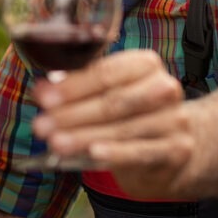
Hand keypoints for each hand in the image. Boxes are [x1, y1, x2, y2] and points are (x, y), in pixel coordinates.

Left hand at [30, 49, 197, 198]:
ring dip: (83, 136)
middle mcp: (164, 88)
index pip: (105, 72)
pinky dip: (114, 153)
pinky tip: (92, 153)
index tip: (42, 97)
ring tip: (55, 143)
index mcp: (145, 64)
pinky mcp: (176, 149)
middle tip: (41, 125)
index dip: (71, 86)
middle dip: (71, 114)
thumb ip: (80, 86)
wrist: (176, 143)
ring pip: (121, 128)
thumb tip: (44, 90)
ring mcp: (173, 120)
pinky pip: (139, 151)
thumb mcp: (110, 90)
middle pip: (112, 101)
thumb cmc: (131, 111)